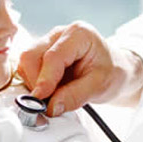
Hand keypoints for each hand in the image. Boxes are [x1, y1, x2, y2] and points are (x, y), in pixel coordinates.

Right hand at [17, 22, 142, 115]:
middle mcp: (59, 34)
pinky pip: (28, 68)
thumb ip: (75, 96)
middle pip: (31, 55)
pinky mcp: (42, 54)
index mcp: (78, 34)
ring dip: (33, 83)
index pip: (52, 56)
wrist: (116, 71)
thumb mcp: (100, 86)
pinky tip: (50, 91)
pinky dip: (34, 83)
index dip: (44, 80)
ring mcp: (48, 42)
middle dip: (36, 82)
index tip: (41, 100)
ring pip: (26, 62)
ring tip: (53, 96)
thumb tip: (51, 107)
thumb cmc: (112, 72)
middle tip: (47, 103)